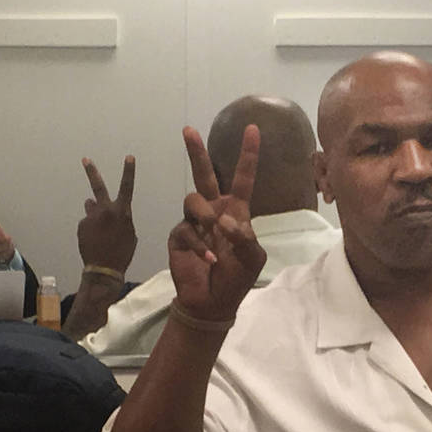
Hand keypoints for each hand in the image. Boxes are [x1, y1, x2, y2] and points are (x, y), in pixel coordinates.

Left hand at [77, 155, 136, 272]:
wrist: (104, 269)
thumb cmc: (123, 253)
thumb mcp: (130, 234)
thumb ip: (121, 218)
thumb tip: (110, 211)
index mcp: (122, 211)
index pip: (127, 186)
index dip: (129, 171)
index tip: (129, 157)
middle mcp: (105, 210)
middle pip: (98, 186)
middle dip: (92, 171)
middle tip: (85, 160)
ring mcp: (91, 217)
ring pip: (91, 207)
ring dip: (94, 212)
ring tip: (99, 230)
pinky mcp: (81, 225)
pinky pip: (87, 222)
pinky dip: (90, 229)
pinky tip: (94, 241)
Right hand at [168, 125, 265, 320]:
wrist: (212, 302)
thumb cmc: (236, 278)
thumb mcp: (252, 258)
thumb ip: (245, 237)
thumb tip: (224, 220)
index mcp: (236, 211)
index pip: (243, 178)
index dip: (248, 154)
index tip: (252, 128)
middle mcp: (214, 211)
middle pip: (204, 174)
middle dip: (196, 152)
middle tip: (188, 130)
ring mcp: (194, 222)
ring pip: (193, 198)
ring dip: (204, 213)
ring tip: (214, 231)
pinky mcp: (178, 235)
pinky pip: (186, 229)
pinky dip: (199, 244)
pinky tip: (208, 258)